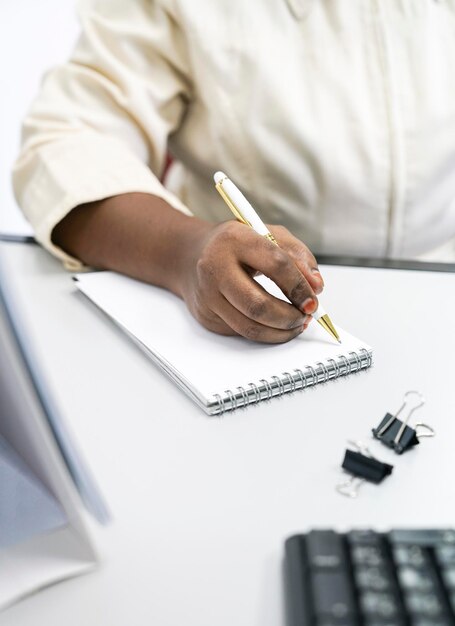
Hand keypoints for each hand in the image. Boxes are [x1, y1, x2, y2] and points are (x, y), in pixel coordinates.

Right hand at [177, 221, 323, 342]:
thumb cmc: (236, 245)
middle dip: (289, 317)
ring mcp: (207, 294)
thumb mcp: (268, 234)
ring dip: (279, 332)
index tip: (312, 299)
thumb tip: (315, 286)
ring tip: (295, 324)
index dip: (299, 287)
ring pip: (249, 327)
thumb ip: (297, 255)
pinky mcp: (205, 315)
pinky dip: (264, 333)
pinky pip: (241, 332)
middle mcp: (215, 266)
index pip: (276, 265)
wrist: (192, 255)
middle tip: (304, 317)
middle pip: (258, 305)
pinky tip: (274, 325)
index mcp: (235, 239)